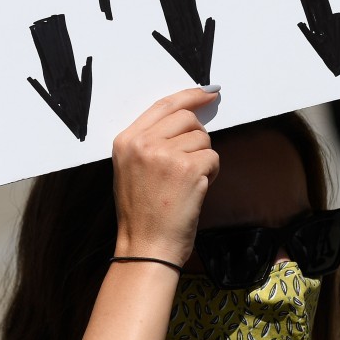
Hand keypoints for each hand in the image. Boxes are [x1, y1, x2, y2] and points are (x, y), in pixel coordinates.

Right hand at [111, 88, 220, 266]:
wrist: (146, 248)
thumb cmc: (142, 215)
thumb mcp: (131, 170)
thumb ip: (151, 142)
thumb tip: (188, 117)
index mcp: (125, 141)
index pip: (163, 105)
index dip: (189, 95)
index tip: (208, 92)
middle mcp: (143, 143)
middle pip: (187, 119)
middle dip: (198, 137)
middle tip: (192, 162)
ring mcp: (165, 155)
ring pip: (203, 140)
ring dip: (204, 160)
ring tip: (187, 184)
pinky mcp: (188, 169)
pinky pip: (213, 158)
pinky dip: (212, 174)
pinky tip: (196, 191)